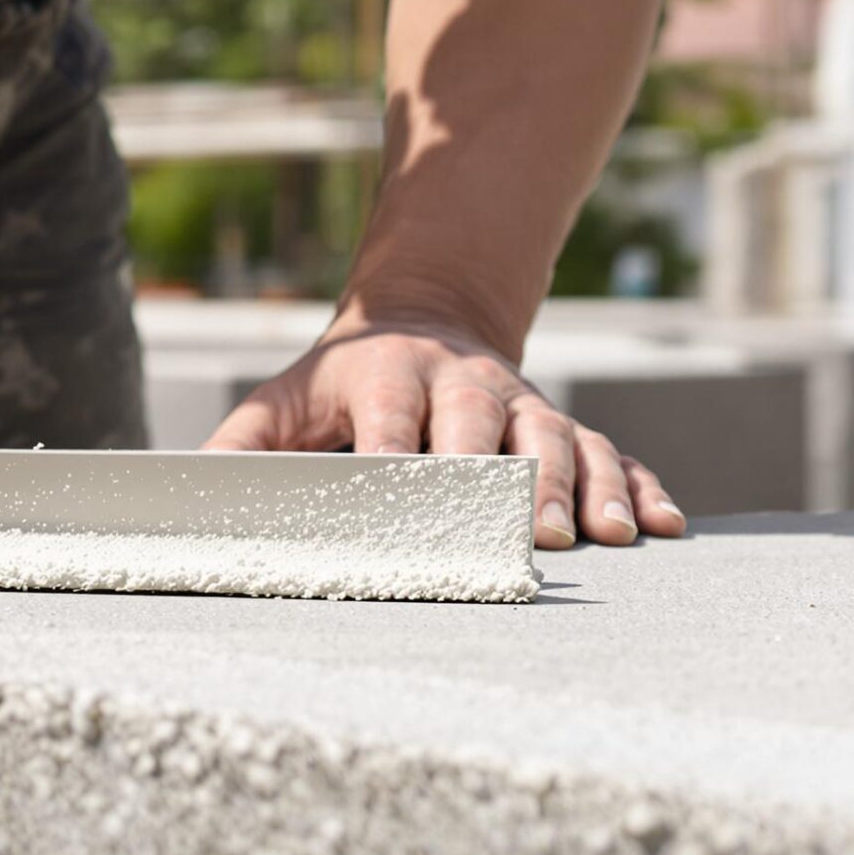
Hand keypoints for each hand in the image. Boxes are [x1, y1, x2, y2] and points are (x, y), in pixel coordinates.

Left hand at [203, 313, 686, 548]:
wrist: (422, 316)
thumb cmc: (339, 383)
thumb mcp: (281, 402)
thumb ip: (241, 449)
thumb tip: (191, 497)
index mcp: (390, 376)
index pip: (396, 420)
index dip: (406, 458)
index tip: (414, 499)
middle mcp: (465, 385)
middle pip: (491, 429)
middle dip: (511, 481)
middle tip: (532, 533)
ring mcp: (522, 402)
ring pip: (561, 440)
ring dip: (584, 488)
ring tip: (604, 538)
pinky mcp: (561, 423)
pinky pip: (610, 451)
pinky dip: (640, 486)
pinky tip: (662, 526)